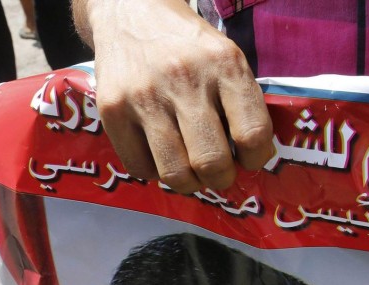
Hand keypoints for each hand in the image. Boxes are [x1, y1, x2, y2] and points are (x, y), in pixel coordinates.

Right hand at [85, 0, 273, 192]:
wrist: (129, 11)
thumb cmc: (188, 46)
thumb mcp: (226, 59)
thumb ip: (243, 104)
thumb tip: (252, 160)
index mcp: (224, 64)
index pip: (252, 134)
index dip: (256, 159)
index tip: (249, 159)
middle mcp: (184, 79)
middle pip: (212, 162)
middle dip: (221, 179)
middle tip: (219, 174)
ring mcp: (145, 95)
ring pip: (176, 172)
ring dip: (190, 183)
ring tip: (192, 172)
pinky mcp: (112, 109)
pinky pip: (140, 167)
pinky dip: (155, 172)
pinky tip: (161, 154)